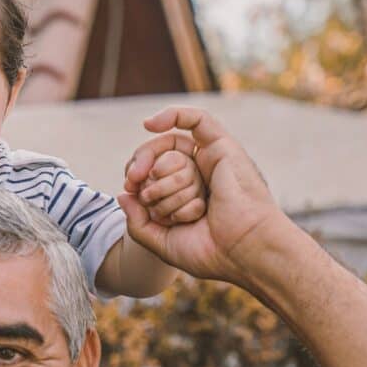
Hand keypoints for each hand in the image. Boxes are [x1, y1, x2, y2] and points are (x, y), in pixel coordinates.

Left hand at [119, 106, 287, 286]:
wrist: (243, 251)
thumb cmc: (210, 252)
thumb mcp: (161, 242)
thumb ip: (138, 222)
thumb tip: (123, 193)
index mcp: (187, 197)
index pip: (153, 175)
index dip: (135, 176)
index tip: (128, 188)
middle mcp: (200, 177)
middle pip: (158, 160)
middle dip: (141, 170)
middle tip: (133, 180)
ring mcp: (211, 162)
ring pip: (172, 148)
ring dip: (161, 171)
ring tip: (159, 193)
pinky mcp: (222, 148)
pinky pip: (197, 119)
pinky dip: (174, 115)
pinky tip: (150, 124)